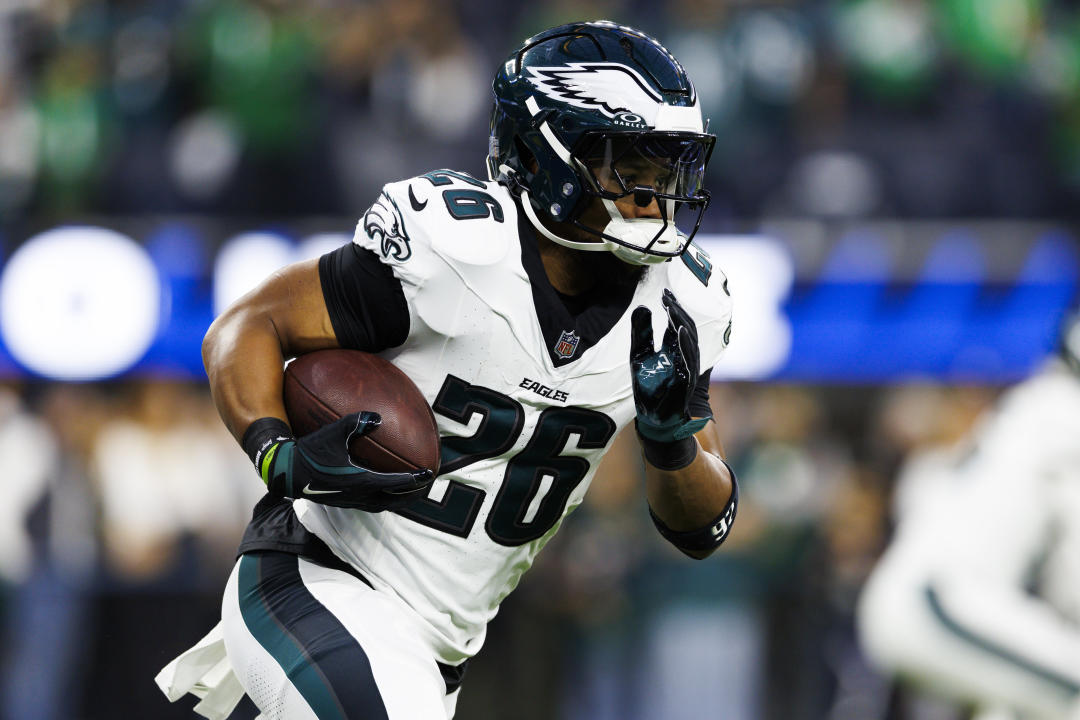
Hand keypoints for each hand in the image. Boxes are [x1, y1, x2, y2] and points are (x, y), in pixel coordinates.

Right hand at [261, 412, 433, 510]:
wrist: (285, 472)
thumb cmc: (310, 451)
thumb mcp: (333, 433)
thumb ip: (356, 422)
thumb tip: (378, 417)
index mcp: (360, 481)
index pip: (394, 483)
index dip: (413, 479)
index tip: (427, 473)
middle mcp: (358, 495)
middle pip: (393, 500)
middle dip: (411, 495)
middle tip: (425, 486)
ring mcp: (349, 501)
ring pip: (381, 506)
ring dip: (397, 500)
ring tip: (409, 492)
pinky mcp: (342, 502)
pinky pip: (369, 504)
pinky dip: (382, 499)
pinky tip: (382, 489)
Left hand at [630, 289, 709, 442]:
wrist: (652, 419)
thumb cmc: (648, 388)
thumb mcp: (639, 355)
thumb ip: (642, 333)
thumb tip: (642, 307)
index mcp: (674, 350)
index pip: (678, 323)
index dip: (672, 308)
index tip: (663, 292)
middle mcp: (684, 357)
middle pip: (687, 328)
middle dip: (677, 311)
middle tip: (667, 296)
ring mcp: (687, 369)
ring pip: (690, 341)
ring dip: (681, 323)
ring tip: (672, 307)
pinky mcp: (686, 381)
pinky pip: (689, 360)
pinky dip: (684, 344)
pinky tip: (679, 330)